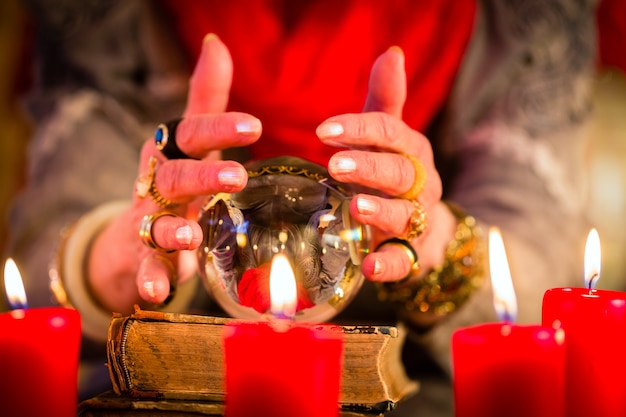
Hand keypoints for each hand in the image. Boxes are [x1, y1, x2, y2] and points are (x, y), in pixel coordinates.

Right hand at [87, 35, 261, 311]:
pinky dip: (150, 280)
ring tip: (192, 235)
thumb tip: (216, 44)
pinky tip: (158, 293)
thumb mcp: (190, 141)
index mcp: (174, 153)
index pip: (192, 133)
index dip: (219, 128)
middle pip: (175, 177)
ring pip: (157, 223)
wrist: (135, 234)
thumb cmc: (175, 180)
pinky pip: (146, 269)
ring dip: (172, 229)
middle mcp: (158, 186)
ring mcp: (149, 223)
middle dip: (202, 176)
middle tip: (237, 177)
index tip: (255, 126)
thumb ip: (205, 99)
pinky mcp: (145, 258)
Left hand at [317, 47, 455, 282]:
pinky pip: (404, 261)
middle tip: (335, 164)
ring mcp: (416, 221)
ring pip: (406, 215)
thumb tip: (392, 52)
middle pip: (400, 172)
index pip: (390, 131)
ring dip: (382, 211)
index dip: (358, 129)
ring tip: (356, 206)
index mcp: (410, 149)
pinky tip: (368, 267)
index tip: (322, 131)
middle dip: (370, 167)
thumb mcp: (388, 136)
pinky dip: (389, 265)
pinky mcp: (410, 253)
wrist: (425, 226)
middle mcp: (419, 184)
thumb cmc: (394, 173)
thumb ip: (385, 100)